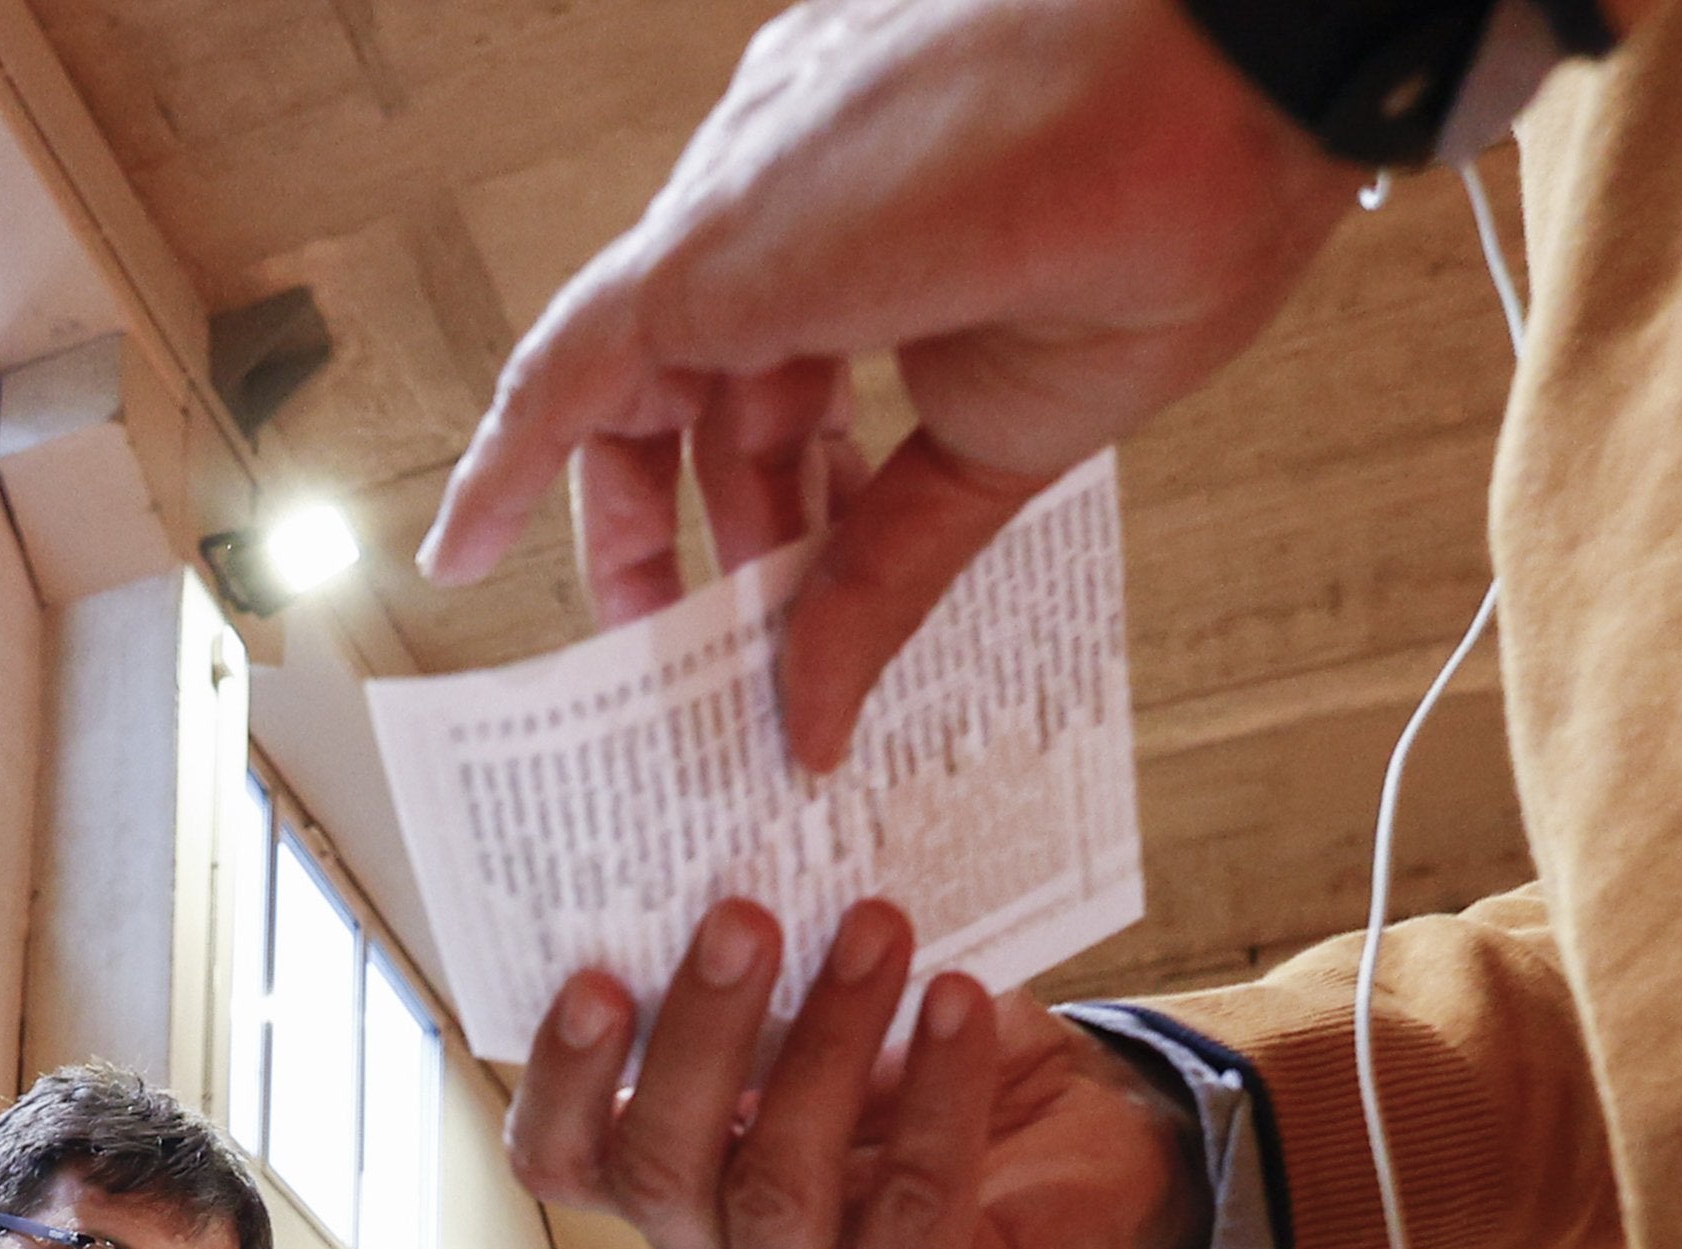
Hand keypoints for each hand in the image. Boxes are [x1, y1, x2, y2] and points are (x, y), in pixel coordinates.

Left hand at [418, 0, 1348, 765]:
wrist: (1219, 98)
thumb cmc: (1171, 214)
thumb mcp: (1003, 444)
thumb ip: (889, 575)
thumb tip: (820, 717)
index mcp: (884, 228)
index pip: (794, 385)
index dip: (787, 511)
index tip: (791, 608)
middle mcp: (793, 210)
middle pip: (699, 397)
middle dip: (707, 539)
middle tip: (710, 659)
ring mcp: (739, 220)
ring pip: (636, 396)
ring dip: (639, 538)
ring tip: (654, 668)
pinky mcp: (697, 252)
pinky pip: (563, 367)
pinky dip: (506, 463)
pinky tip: (463, 555)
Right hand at [505, 900, 1207, 1248]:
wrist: (1080, 1147)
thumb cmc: (922, 1066)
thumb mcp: (819, 1016)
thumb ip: (760, 978)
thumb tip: (730, 852)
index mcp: (663, 1187)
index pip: (562, 1161)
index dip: (564, 1081)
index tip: (595, 975)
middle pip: (661, 1172)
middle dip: (700, 1034)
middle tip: (744, 916)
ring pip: (779, 1190)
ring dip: (827, 1045)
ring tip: (878, 927)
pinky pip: (915, 1205)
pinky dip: (940, 1094)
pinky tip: (960, 999)